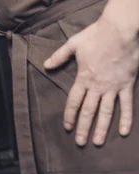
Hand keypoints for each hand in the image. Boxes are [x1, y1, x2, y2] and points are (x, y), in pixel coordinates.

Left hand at [44, 16, 138, 146]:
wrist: (119, 32)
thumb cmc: (96, 36)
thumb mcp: (73, 44)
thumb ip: (60, 56)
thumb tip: (46, 64)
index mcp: (84, 77)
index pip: (74, 101)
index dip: (70, 114)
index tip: (67, 127)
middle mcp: (98, 86)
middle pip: (89, 110)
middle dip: (83, 127)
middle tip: (80, 142)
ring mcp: (113, 87)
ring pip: (107, 112)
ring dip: (102, 128)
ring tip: (98, 142)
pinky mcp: (127, 85)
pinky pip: (126, 105)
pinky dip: (126, 119)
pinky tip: (124, 132)